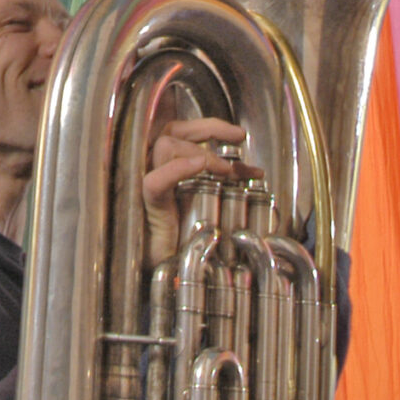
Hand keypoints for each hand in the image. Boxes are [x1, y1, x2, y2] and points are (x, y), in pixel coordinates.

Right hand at [141, 117, 246, 262]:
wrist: (171, 273)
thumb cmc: (189, 237)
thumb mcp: (211, 202)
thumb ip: (223, 182)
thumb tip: (253, 170)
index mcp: (168, 167)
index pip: (181, 131)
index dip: (209, 126)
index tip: (239, 134)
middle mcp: (153, 170)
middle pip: (173, 131)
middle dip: (209, 130)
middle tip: (239, 142)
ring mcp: (146, 186)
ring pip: (166, 147)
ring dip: (201, 153)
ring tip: (227, 171)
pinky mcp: (148, 207)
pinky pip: (155, 181)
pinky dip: (178, 169)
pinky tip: (198, 167)